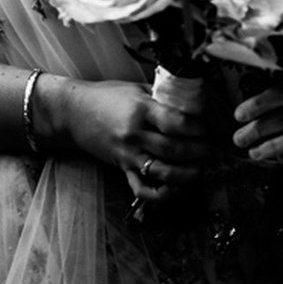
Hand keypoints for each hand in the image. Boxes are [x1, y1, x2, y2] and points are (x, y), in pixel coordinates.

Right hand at [45, 76, 212, 203]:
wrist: (73, 112)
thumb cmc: (105, 96)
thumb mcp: (135, 89)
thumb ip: (161, 96)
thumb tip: (190, 100)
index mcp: (141, 109)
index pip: (177, 122)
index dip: (198, 127)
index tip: (205, 126)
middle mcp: (135, 134)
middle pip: (175, 149)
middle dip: (199, 151)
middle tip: (209, 147)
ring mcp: (128, 154)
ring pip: (164, 172)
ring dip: (187, 174)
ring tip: (199, 167)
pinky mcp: (122, 167)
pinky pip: (142, 188)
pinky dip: (160, 194)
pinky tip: (174, 188)